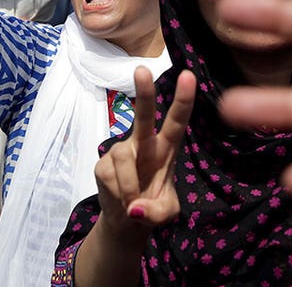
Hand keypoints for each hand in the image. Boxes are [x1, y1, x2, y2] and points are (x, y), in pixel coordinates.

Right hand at [95, 68, 195, 233]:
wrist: (126, 221)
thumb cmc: (152, 208)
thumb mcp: (165, 215)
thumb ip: (156, 213)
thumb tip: (134, 208)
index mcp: (166, 147)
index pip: (176, 121)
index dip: (183, 99)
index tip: (188, 76)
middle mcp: (144, 143)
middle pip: (144, 115)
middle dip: (144, 93)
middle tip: (142, 70)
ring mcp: (121, 151)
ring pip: (124, 160)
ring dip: (130, 187)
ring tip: (134, 203)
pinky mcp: (103, 164)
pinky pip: (110, 176)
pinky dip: (118, 194)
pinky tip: (120, 199)